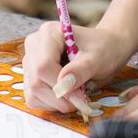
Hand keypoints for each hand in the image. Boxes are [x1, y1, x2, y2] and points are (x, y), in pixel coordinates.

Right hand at [21, 21, 135, 114]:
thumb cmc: (103, 49)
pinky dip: (51, 104)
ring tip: (76, 95)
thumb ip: (81, 69)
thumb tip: (63, 85)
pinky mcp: (31, 77)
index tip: (79, 95)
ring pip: (33, 93)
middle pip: (36, 81)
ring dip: (56, 103)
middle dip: (60, 96)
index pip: (43, 65)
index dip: (60, 85)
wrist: (106, 49)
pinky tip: (66, 96)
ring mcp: (31, 62)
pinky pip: (33, 99)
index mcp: (49, 33)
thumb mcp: (97, 57)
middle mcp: (35, 45)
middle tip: (81, 99)